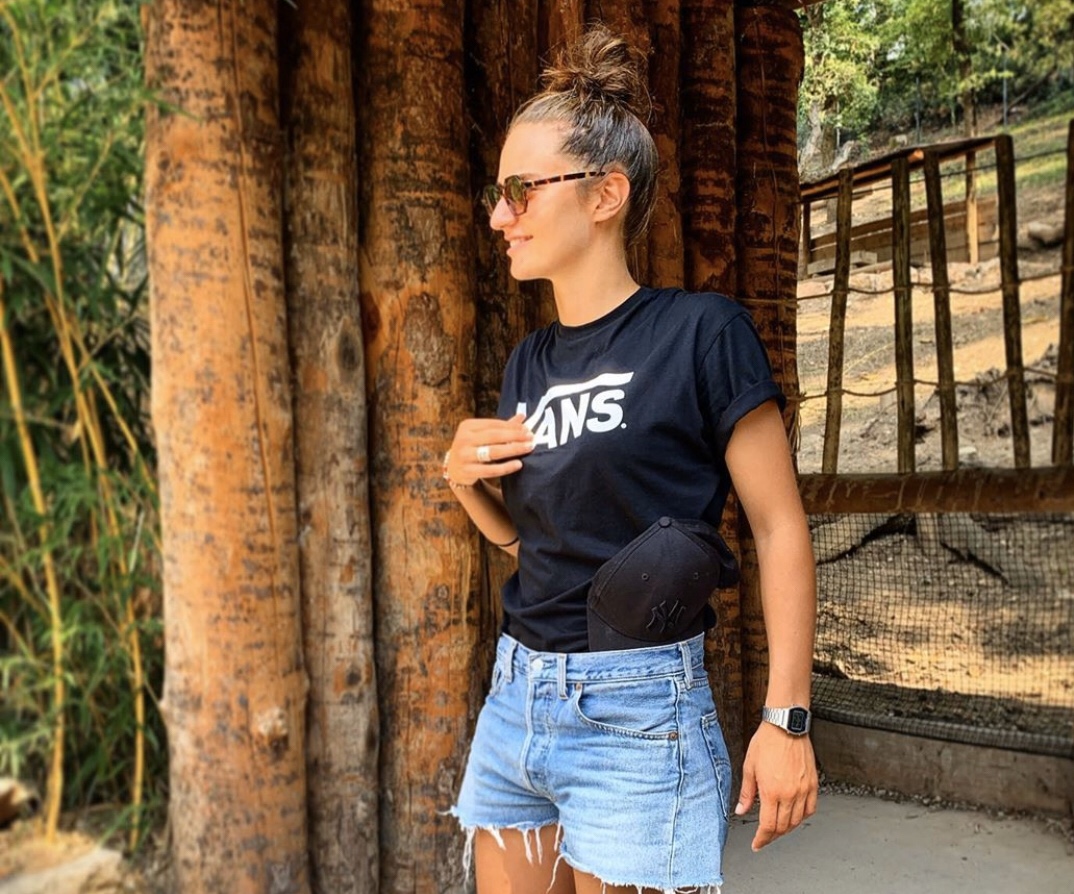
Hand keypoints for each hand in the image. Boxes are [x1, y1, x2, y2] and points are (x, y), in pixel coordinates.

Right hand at [445, 413, 533, 485]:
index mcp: (467, 426)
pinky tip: (519, 464)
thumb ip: (502, 427)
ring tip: (528, 448)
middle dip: (515, 436)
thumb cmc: (473, 448)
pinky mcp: (467, 471)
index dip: (512, 427)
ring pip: (493, 452)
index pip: (494, 424)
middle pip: (494, 436)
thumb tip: (522, 416)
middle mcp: (463, 439)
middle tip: (532, 438)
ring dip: (513, 449)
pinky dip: (506, 467)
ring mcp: (464, 455)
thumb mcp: (483, 435)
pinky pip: (490, 470)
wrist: (455, 469)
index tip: (528, 429)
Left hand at [735, 722, 817, 850]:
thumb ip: (747, 793)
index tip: (757, 844)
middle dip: (772, 836)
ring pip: (797, 821)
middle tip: (765, 837)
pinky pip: (811, 809)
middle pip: (783, 827)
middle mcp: (790, 793)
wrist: (785, 726)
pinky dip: (802, 817)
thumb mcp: (749, 767)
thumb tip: (741, 809)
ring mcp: (804, 790)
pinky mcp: (813, 784)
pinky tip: (795, 816)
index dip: (762, 839)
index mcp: (772, 791)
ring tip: (778, 829)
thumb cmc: (767, 742)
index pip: (768, 826)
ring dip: (787, 829)